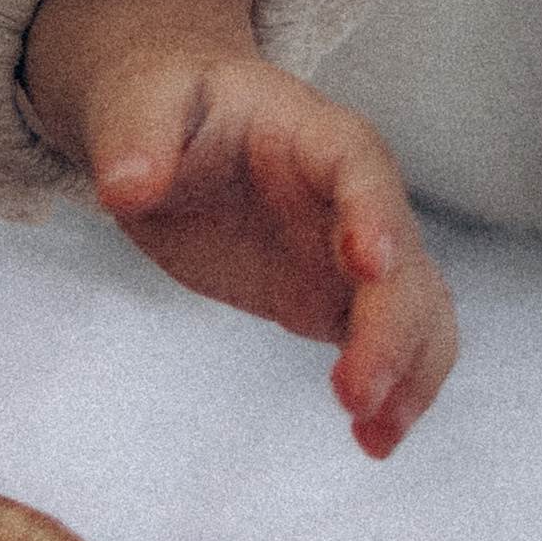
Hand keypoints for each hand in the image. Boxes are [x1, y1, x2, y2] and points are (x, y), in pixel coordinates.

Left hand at [82, 51, 455, 461]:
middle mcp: (354, 197)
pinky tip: (373, 440)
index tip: (367, 266)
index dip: (375, 216)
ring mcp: (351, 254)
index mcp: (316, 134)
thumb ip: (136, 137)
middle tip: (351, 391)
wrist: (167, 125)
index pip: (363, 169)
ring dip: (410, 371)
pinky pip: (386, 346)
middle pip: (404, 260)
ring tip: (375, 435)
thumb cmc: (164, 100)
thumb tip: (123, 186)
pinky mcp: (330, 298)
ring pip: (417, 312)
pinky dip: (394, 391)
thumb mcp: (137, 100)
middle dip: (390, 327)